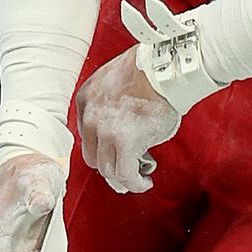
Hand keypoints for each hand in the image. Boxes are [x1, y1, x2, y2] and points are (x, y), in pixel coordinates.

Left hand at [75, 49, 180, 193]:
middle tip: (126, 171)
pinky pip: (125, 174)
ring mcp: (106, 131)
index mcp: (85, 99)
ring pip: (107, 169)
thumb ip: (109, 110)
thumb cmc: (149, 73)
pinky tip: (144, 182)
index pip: (87, 136)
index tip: (115, 154)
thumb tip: (121, 134)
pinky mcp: (126, 142)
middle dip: (109, 167)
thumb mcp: (116, 85)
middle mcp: (90, 117)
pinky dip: (134, 183)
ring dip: (122, 179)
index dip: (103, 149)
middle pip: (92, 157)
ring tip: (138, 178)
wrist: (165, 68)